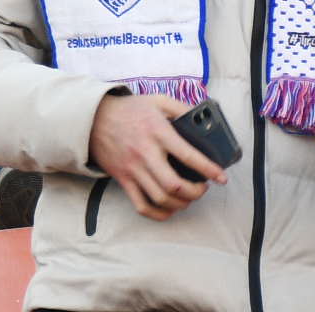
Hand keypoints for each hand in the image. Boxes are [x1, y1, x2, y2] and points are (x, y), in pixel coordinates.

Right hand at [87, 91, 223, 219]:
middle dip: (195, 193)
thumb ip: (181, 108)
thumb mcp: (157, 100)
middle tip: (202, 188)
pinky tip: (170, 209)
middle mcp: (145, 153)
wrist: (93, 118)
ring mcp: (133, 169)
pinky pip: (142, 205)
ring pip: (161, 199)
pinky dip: (159, 214)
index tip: (221, 178)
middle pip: (174, 186)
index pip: (188, 155)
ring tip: (188, 197)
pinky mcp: (123, 179)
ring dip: (181, 204)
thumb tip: (203, 121)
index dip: (209, 170)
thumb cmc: (129, 109)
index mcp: (158, 132)